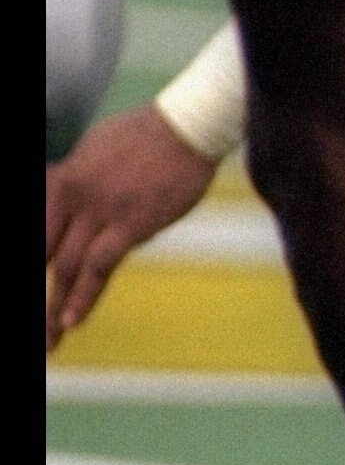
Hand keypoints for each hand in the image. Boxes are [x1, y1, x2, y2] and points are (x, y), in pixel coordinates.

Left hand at [46, 105, 219, 349]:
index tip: (36, 285)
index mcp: (63, 179)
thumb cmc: (149, 134)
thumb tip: (62, 193)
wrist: (189, 125)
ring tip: (49, 339)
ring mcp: (101, 211)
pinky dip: (83, 296)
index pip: (38, 231)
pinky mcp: (131, 224)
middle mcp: (74, 197)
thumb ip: (75, 180)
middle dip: (40, 294)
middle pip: (43, 254)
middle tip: (39, 328)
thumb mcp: (95, 150)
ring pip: (65, 267)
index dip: (35, 259)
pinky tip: (73, 320)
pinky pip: (99, 267)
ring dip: (55, 306)